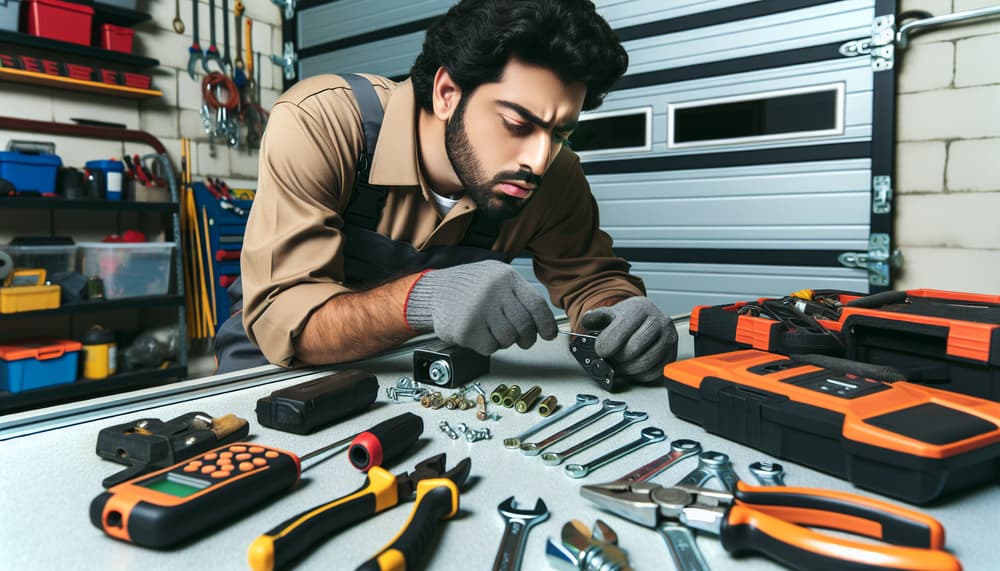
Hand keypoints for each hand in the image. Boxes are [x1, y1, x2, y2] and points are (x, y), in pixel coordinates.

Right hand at [405, 260, 557, 354]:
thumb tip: (542, 320)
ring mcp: (480, 310)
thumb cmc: (469, 286)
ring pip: (509, 338)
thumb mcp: (496, 276)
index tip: (549, 334)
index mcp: (506, 278)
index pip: (537, 305)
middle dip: (527, 338)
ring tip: (493, 331)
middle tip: (523, 340)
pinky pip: (490, 347)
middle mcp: (494, 292)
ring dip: (505, 340)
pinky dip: (488, 345)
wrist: (435, 290)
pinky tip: (479, 334)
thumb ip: (518, 294)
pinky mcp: (467, 329)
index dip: (547, 324)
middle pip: (525, 325)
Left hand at [580, 297, 677, 383]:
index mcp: (641, 308)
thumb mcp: (610, 313)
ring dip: (627, 369)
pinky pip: (654, 372)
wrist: (646, 317)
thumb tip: (585, 323)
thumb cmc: (628, 318)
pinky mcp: (672, 354)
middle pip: (633, 349)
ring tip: (620, 363)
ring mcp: (668, 338)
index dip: (607, 344)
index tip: (600, 350)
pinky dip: (639, 375)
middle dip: (617, 358)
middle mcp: (659, 321)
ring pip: (645, 363)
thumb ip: (595, 317)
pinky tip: (632, 367)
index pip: (622, 330)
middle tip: (610, 358)